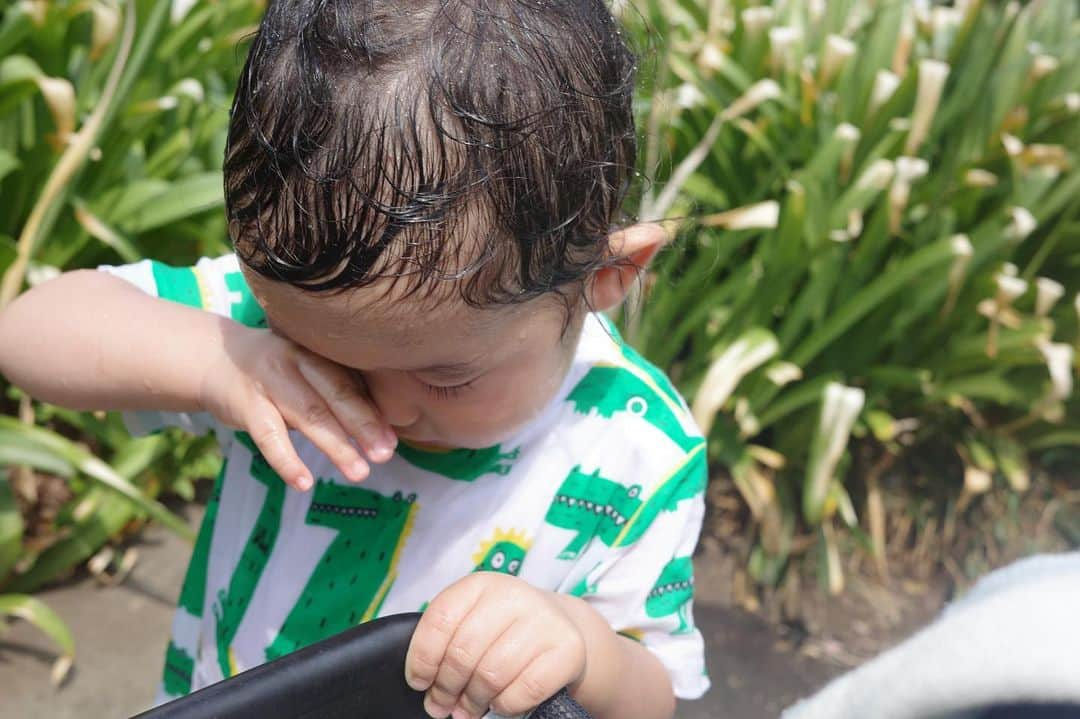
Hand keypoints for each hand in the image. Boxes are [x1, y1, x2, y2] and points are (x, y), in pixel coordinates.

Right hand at [198, 323, 395, 489]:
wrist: (215, 357)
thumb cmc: (279, 372)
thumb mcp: (308, 369)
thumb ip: (338, 389)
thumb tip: (383, 428)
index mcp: (319, 351)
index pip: (352, 382)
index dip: (374, 412)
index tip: (393, 441)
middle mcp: (297, 359)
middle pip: (335, 394)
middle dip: (363, 426)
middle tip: (385, 455)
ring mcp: (270, 379)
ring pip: (308, 414)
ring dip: (336, 446)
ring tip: (359, 473)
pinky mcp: (245, 402)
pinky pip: (268, 435)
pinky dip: (287, 460)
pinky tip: (304, 482)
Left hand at [405, 573, 586, 718]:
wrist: (561, 625)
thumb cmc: (504, 628)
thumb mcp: (473, 619)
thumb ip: (447, 642)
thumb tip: (424, 684)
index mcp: (481, 585)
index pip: (440, 619)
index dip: (423, 657)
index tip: (419, 682)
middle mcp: (513, 595)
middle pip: (463, 652)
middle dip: (446, 688)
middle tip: (442, 705)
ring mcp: (543, 620)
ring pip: (491, 675)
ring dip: (474, 701)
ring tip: (469, 709)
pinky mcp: (567, 649)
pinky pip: (523, 691)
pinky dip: (505, 705)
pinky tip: (500, 703)